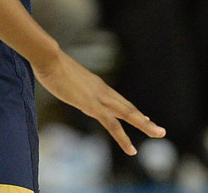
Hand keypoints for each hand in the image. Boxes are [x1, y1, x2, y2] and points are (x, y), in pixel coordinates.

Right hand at [33, 48, 165, 154]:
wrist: (48, 58)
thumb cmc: (49, 64)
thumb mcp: (61, 75)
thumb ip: (67, 81)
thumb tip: (61, 81)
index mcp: (95, 84)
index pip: (117, 100)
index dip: (130, 109)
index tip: (143, 117)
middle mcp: (101, 90)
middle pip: (127, 107)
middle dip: (143, 119)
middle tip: (158, 130)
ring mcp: (99, 97)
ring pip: (128, 114)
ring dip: (144, 124)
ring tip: (158, 134)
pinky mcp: (92, 105)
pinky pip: (113, 125)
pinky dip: (124, 138)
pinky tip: (131, 149)